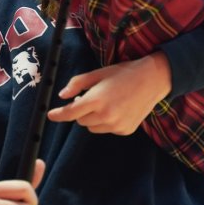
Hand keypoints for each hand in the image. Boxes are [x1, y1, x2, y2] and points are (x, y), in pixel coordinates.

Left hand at [46, 52, 171, 134]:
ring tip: (106, 102)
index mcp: (96, 100)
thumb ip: (77, 84)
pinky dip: (106, 122)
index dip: (58, 115)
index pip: (70, 113)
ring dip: (93, 118)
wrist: (153, 80)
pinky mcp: (125, 131)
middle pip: (80, 121)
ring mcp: (116, 125)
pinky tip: (117, 108)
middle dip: (80, 111)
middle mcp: (105, 116)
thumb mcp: (98, 73)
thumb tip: (63, 96)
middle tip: (90, 97)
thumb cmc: (124, 73)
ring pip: (92, 127)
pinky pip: (107, 130)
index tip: (50, 115)